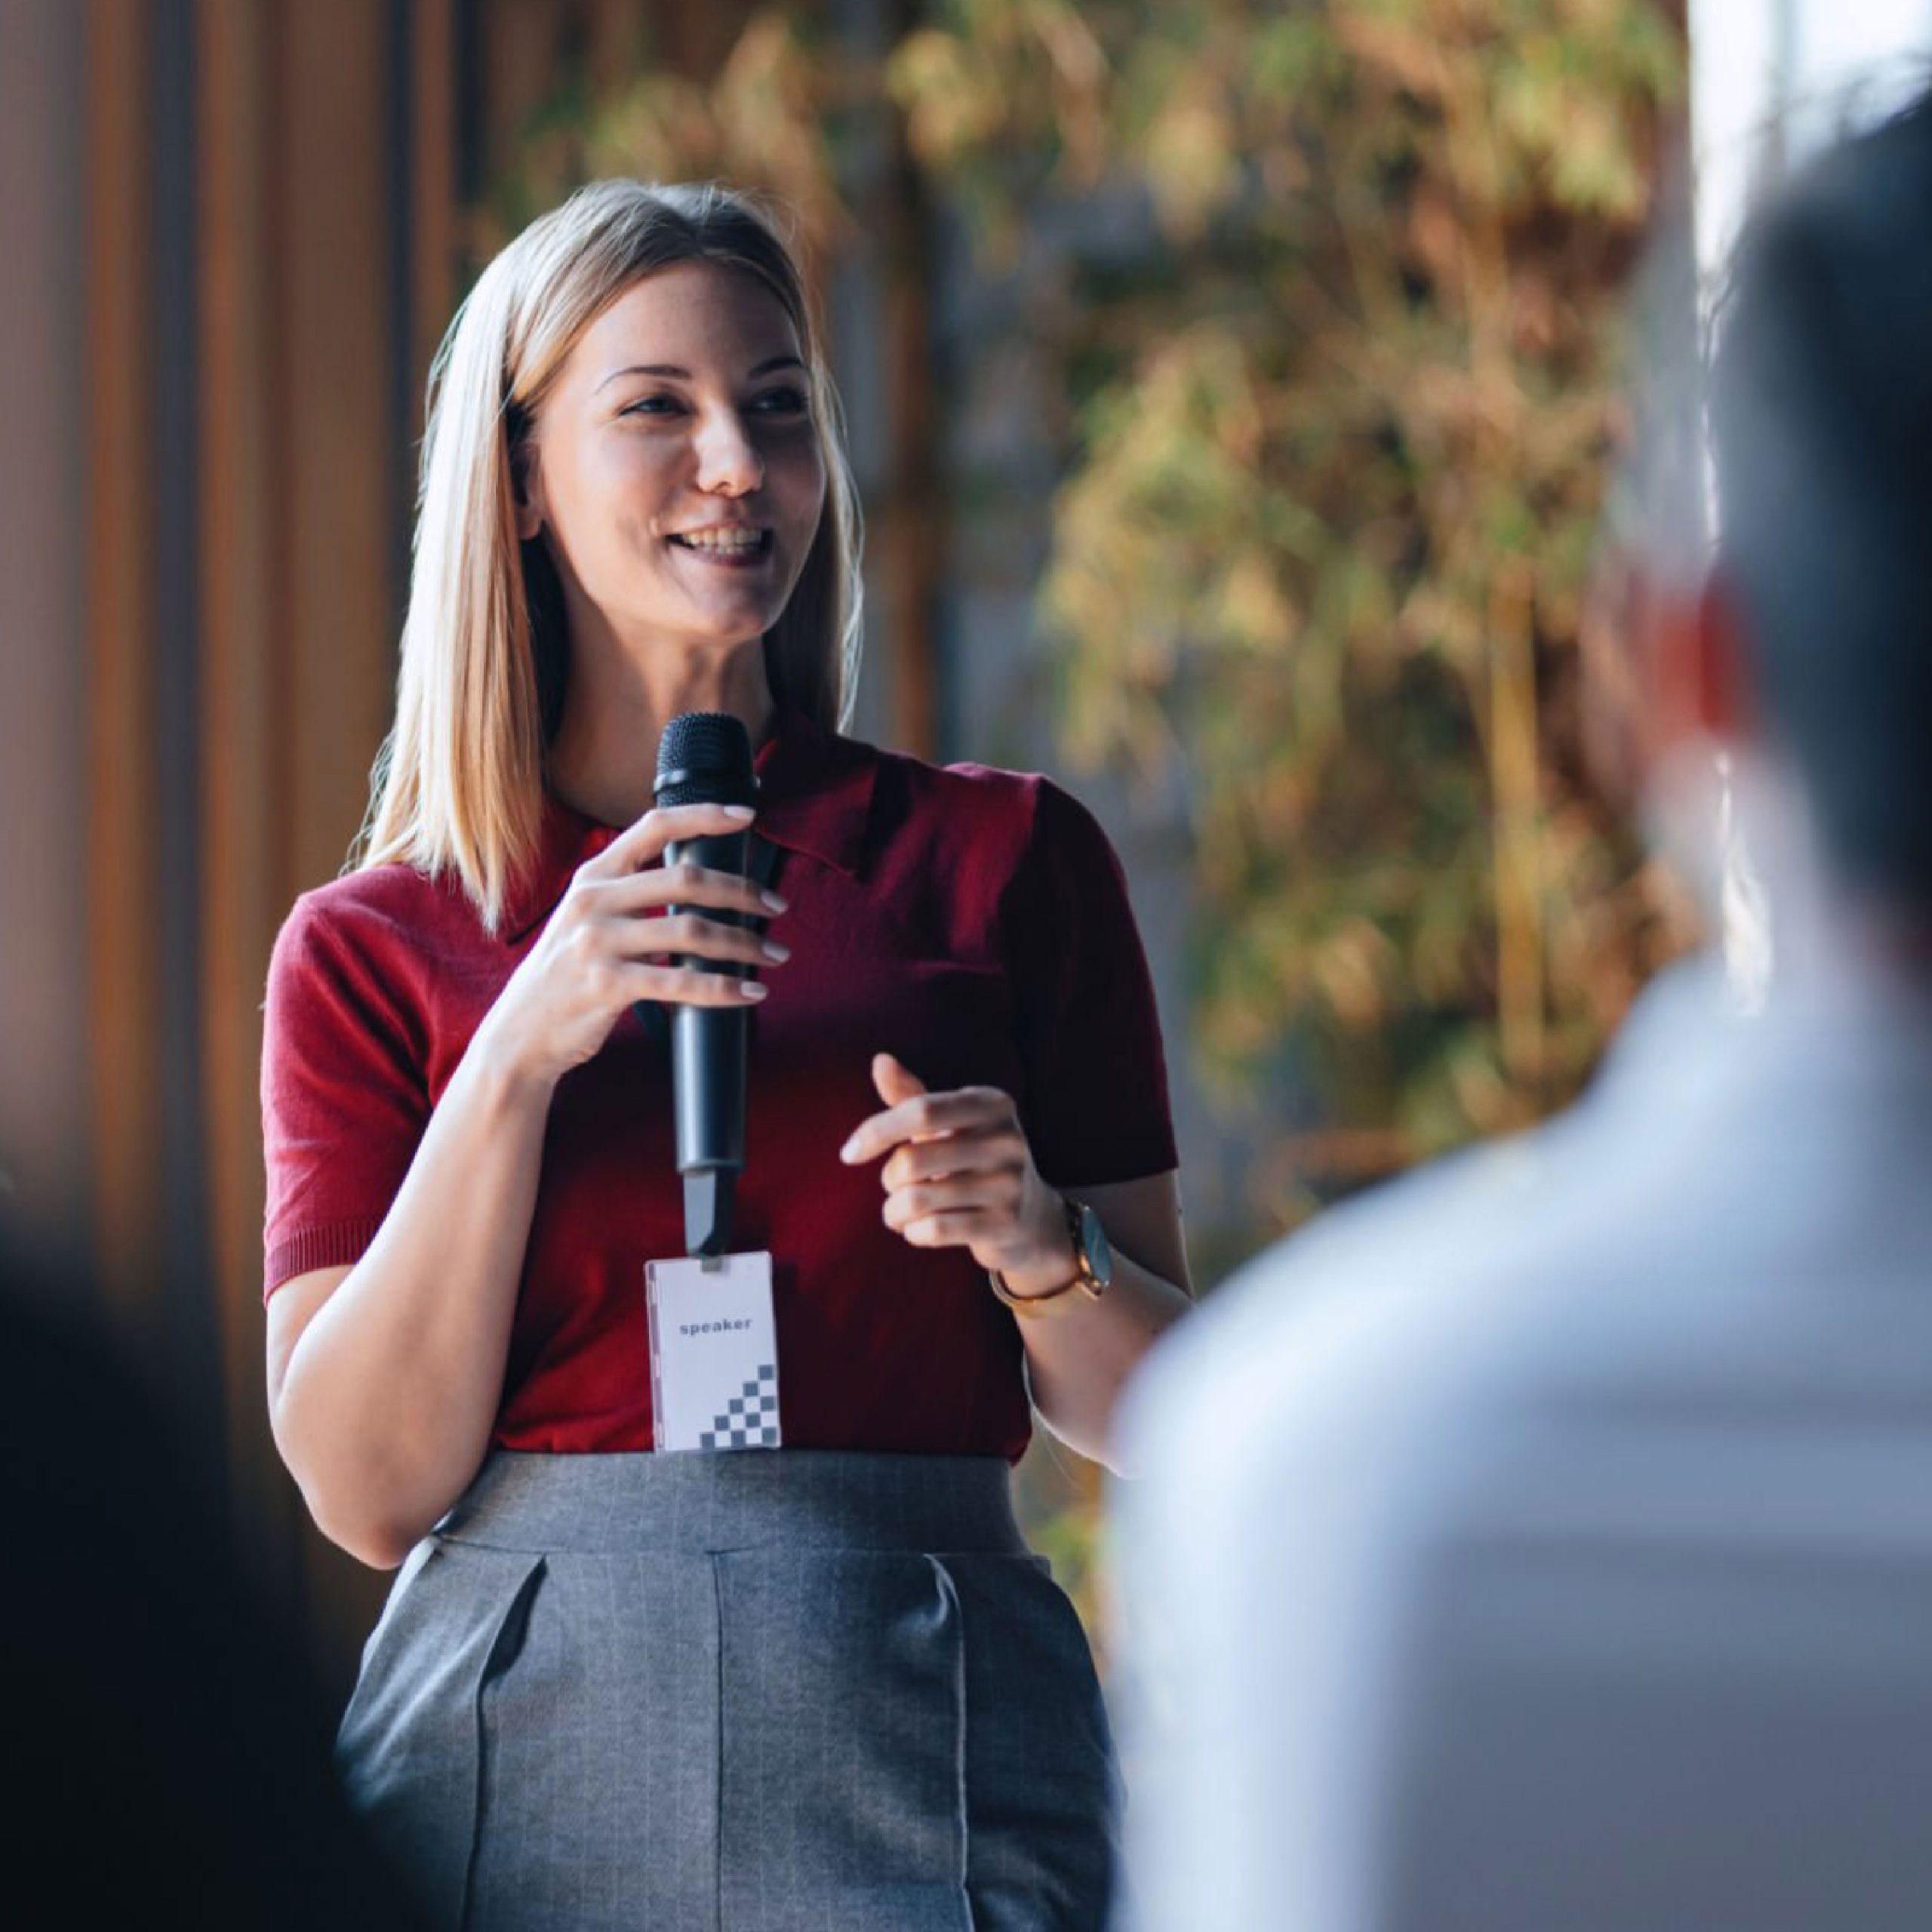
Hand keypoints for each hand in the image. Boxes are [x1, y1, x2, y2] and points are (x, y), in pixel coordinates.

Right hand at [476, 802, 788, 1092]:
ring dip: (745, 943)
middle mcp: (593, 900)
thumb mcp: (587, 918)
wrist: (522, 1033)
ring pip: (692, 931)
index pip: (654, 826)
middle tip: (777, 906)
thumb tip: (703, 885)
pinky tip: (750, 993)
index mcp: (593, 875)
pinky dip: (724, 989)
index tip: (747, 816)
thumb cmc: (568, 974)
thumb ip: (631, 895)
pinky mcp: (606, 985)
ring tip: (774, 955)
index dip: (704, 815)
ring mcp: (597, 942)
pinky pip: (681, 983)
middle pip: (686, 880)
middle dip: (743, 892)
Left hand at [839, 1054, 1075, 1294]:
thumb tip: (880, 1060)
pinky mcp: (1004, 1224)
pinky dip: (912, 1232)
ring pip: (916, 1200)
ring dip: (894, 1211)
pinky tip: (918, 1229)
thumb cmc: (974, 1161)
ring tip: (900, 1212)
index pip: (921, 1110)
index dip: (876, 1131)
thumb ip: (912, 1097)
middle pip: (912, 1161)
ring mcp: (1009, 1184)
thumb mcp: (949, 1125)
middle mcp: (1006, 1139)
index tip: (849, 1154)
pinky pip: (932, 1230)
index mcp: (991, 1103)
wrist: (1031, 1217)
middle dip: (889, 1179)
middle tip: (896, 1185)